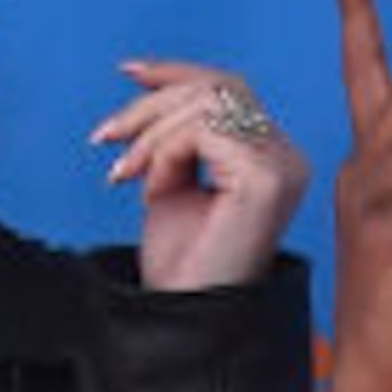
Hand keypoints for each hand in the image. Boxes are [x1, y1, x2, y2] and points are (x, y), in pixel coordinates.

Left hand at [92, 59, 311, 292]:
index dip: (177, 72)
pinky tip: (151, 192)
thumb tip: (144, 74)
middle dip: (150, 105)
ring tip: (126, 176)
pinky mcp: (264, 180)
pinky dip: (163, 154)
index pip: (231, 88)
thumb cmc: (179, 263)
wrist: (181, 319)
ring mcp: (281, 168)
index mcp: (272, 157)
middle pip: (217, 87)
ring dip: (150, 136)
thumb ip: (173, 131)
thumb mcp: (171, 178)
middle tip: (105, 139)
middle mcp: (286, 158)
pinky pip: (202, 131)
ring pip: (207, 104)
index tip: (127, 72)